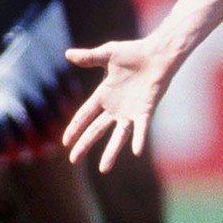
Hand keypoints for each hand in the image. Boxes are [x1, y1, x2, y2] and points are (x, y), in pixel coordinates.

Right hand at [62, 38, 170, 171]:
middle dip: (85, 144)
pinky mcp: (145, 111)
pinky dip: (139, 139)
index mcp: (104, 95)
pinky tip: (136, 151)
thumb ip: (89, 57)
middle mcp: (115, 108)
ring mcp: (130, 111)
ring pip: (118, 135)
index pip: (85, 115)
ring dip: (111, 152)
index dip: (75, 127)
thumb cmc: (134, 53)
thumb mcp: (107, 54)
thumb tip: (67, 54)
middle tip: (73, 160)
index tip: (65, 142)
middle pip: (97, 129)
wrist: (157, 54)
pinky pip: (141, 128)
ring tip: (103, 169)